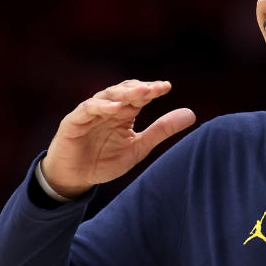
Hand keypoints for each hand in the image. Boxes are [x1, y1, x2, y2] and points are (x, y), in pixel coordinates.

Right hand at [39, 80, 195, 198]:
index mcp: (123, 113)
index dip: (152, 90)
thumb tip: (191, 114)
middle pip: (124, 92)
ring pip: (106, 96)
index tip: (167, 87)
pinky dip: (101, 107)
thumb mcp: (138, 147)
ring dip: (123, 93)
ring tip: (141, 91)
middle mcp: (107, 109)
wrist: (75, 178)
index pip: (139, 96)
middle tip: (157, 88)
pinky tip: (116, 108)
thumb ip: (161, 130)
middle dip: (141, 89)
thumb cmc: (104, 161)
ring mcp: (89, 114)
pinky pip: (87, 110)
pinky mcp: (73, 122)